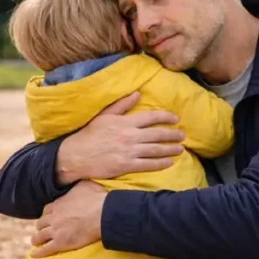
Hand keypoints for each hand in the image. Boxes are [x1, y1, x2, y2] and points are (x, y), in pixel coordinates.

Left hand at [32, 181, 106, 257]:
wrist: (102, 214)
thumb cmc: (97, 199)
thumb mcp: (85, 184)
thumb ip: (76, 184)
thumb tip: (76, 179)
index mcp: (58, 204)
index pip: (47, 210)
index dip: (47, 215)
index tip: (49, 217)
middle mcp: (54, 217)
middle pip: (41, 223)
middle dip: (41, 227)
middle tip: (42, 230)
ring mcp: (56, 230)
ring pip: (40, 236)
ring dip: (37, 239)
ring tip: (36, 242)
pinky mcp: (60, 242)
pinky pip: (45, 249)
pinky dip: (38, 253)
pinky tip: (34, 255)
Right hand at [55, 92, 184, 184]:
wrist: (76, 156)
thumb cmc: (89, 134)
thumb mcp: (104, 115)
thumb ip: (122, 104)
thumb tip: (137, 93)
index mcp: (125, 122)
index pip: (151, 117)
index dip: (166, 117)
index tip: (176, 119)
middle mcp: (130, 136)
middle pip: (157, 134)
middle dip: (173, 135)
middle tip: (182, 135)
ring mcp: (129, 152)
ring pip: (156, 150)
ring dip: (170, 149)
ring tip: (180, 149)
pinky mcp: (126, 165)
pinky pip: (148, 164)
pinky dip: (160, 163)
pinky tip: (169, 162)